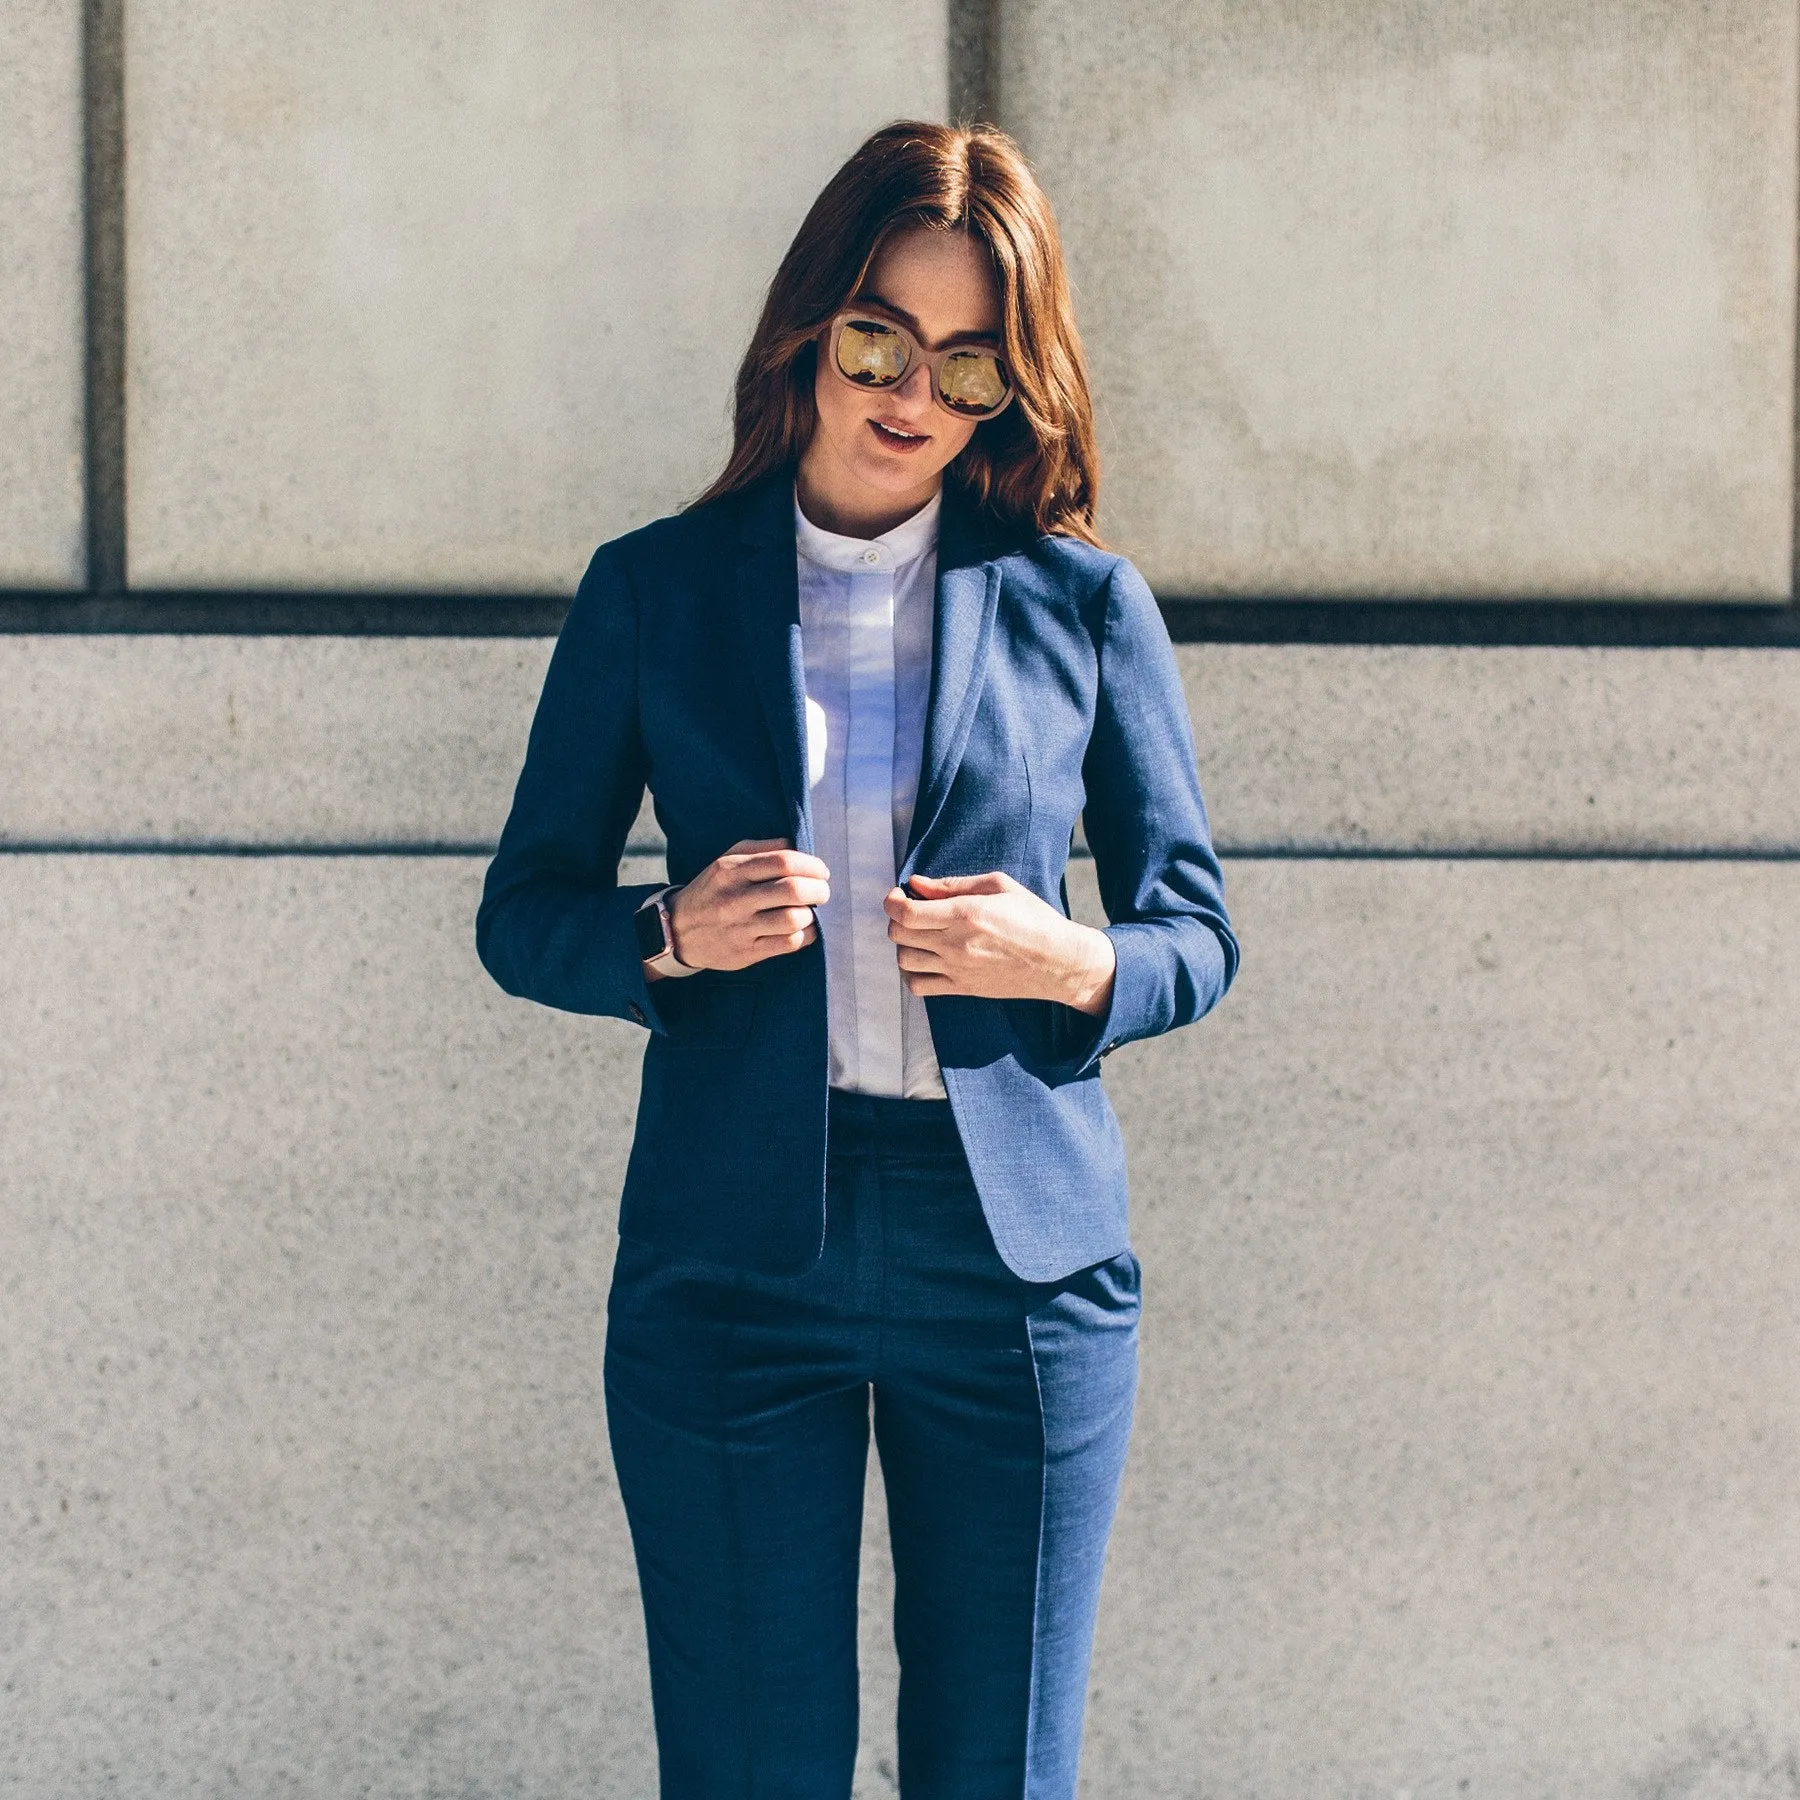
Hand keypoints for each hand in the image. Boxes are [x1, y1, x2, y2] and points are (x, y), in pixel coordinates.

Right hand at [647, 838, 828, 978]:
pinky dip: (806, 934)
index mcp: (732, 870)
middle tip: (822, 891)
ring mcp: (740, 928)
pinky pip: (788, 943)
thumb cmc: (713, 890)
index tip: (821, 871)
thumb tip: (797, 846)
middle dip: (819, 889)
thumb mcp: (727, 860)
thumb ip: (762, 848)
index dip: (812, 865)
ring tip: (809, 910)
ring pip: (793, 919)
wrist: (677, 930)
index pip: (784, 861)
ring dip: (811, 914)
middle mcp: (735, 898)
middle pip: (793, 890)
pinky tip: (804, 928)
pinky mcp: (746, 953)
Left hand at [884, 871, 1115, 1014]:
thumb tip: (917, 884)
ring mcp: (957, 970)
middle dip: (898, 919)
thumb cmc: (1033, 918)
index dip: (892, 902)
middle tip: (912, 911)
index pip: (906, 913)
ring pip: (904, 960)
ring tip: (921, 935)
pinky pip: (918, 986)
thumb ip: (953, 884)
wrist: (1058, 962)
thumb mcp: (999, 886)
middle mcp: (956, 944)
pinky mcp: (961, 988)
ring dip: (905, 945)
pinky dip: (912, 973)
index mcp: (965, 914)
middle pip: (898, 935)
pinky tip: (925, 959)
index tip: (898, 895)